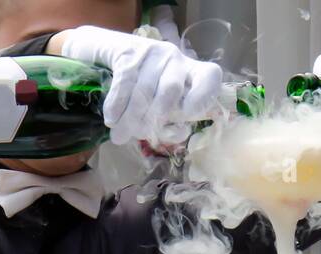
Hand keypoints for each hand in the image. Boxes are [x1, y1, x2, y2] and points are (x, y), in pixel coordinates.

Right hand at [54, 26, 221, 145]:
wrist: (115, 54)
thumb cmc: (148, 90)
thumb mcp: (164, 107)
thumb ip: (172, 123)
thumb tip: (176, 134)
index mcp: (192, 72)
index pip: (209, 77)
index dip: (201, 97)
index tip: (187, 116)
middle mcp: (176, 58)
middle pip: (170, 89)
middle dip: (154, 117)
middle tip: (141, 134)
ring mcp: (153, 52)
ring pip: (144, 90)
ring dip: (130, 118)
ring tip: (120, 136)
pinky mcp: (129, 51)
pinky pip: (124, 83)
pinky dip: (117, 105)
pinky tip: (111, 120)